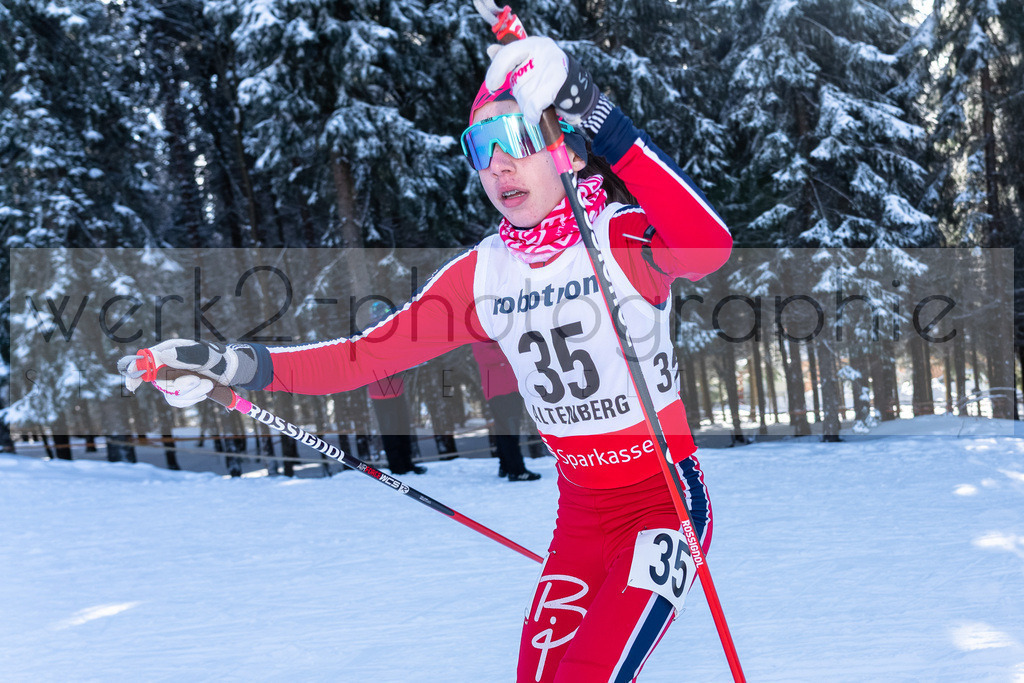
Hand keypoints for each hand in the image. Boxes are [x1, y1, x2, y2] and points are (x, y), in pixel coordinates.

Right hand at [117, 339, 256, 407]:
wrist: (229, 369)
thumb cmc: (216, 357)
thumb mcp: (205, 353)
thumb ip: (186, 354)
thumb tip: (163, 355)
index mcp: (167, 351)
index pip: (143, 360)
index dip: (135, 371)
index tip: (133, 385)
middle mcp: (165, 366)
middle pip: (159, 382)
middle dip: (180, 385)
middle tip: (199, 380)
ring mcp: (170, 380)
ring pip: (170, 395)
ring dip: (192, 392)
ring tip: (208, 384)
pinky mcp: (178, 393)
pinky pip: (179, 402)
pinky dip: (193, 398)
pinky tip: (204, 391)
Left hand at [485, 36, 599, 126]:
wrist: (578, 89)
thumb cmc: (548, 77)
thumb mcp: (529, 63)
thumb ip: (509, 58)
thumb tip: (490, 51)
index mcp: (532, 44)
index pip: (507, 54)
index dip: (495, 71)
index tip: (491, 86)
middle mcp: (542, 50)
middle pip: (516, 81)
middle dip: (520, 94)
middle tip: (531, 95)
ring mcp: (552, 64)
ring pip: (524, 95)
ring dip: (528, 104)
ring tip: (541, 100)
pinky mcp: (558, 81)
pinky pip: (534, 105)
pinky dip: (533, 114)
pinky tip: (536, 115)